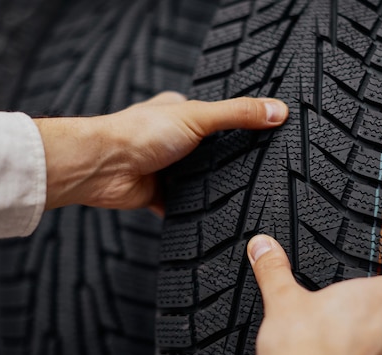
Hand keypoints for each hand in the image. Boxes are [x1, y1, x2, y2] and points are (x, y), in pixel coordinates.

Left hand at [34, 92, 288, 211]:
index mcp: (180, 112)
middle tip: (261, 171)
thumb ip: (239, 115)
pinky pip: (185, 206)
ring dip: (212, 188)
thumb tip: (278, 111)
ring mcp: (166, 169)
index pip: (219, 117)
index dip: (241, 125)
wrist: (103, 168)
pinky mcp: (160, 195)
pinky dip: (196, 212)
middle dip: (228, 162)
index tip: (268, 135)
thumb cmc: (138, 133)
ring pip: (199, 181)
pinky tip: (216, 217)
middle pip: (211, 152)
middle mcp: (173, 140)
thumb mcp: (198, 116)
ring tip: (244, 195)